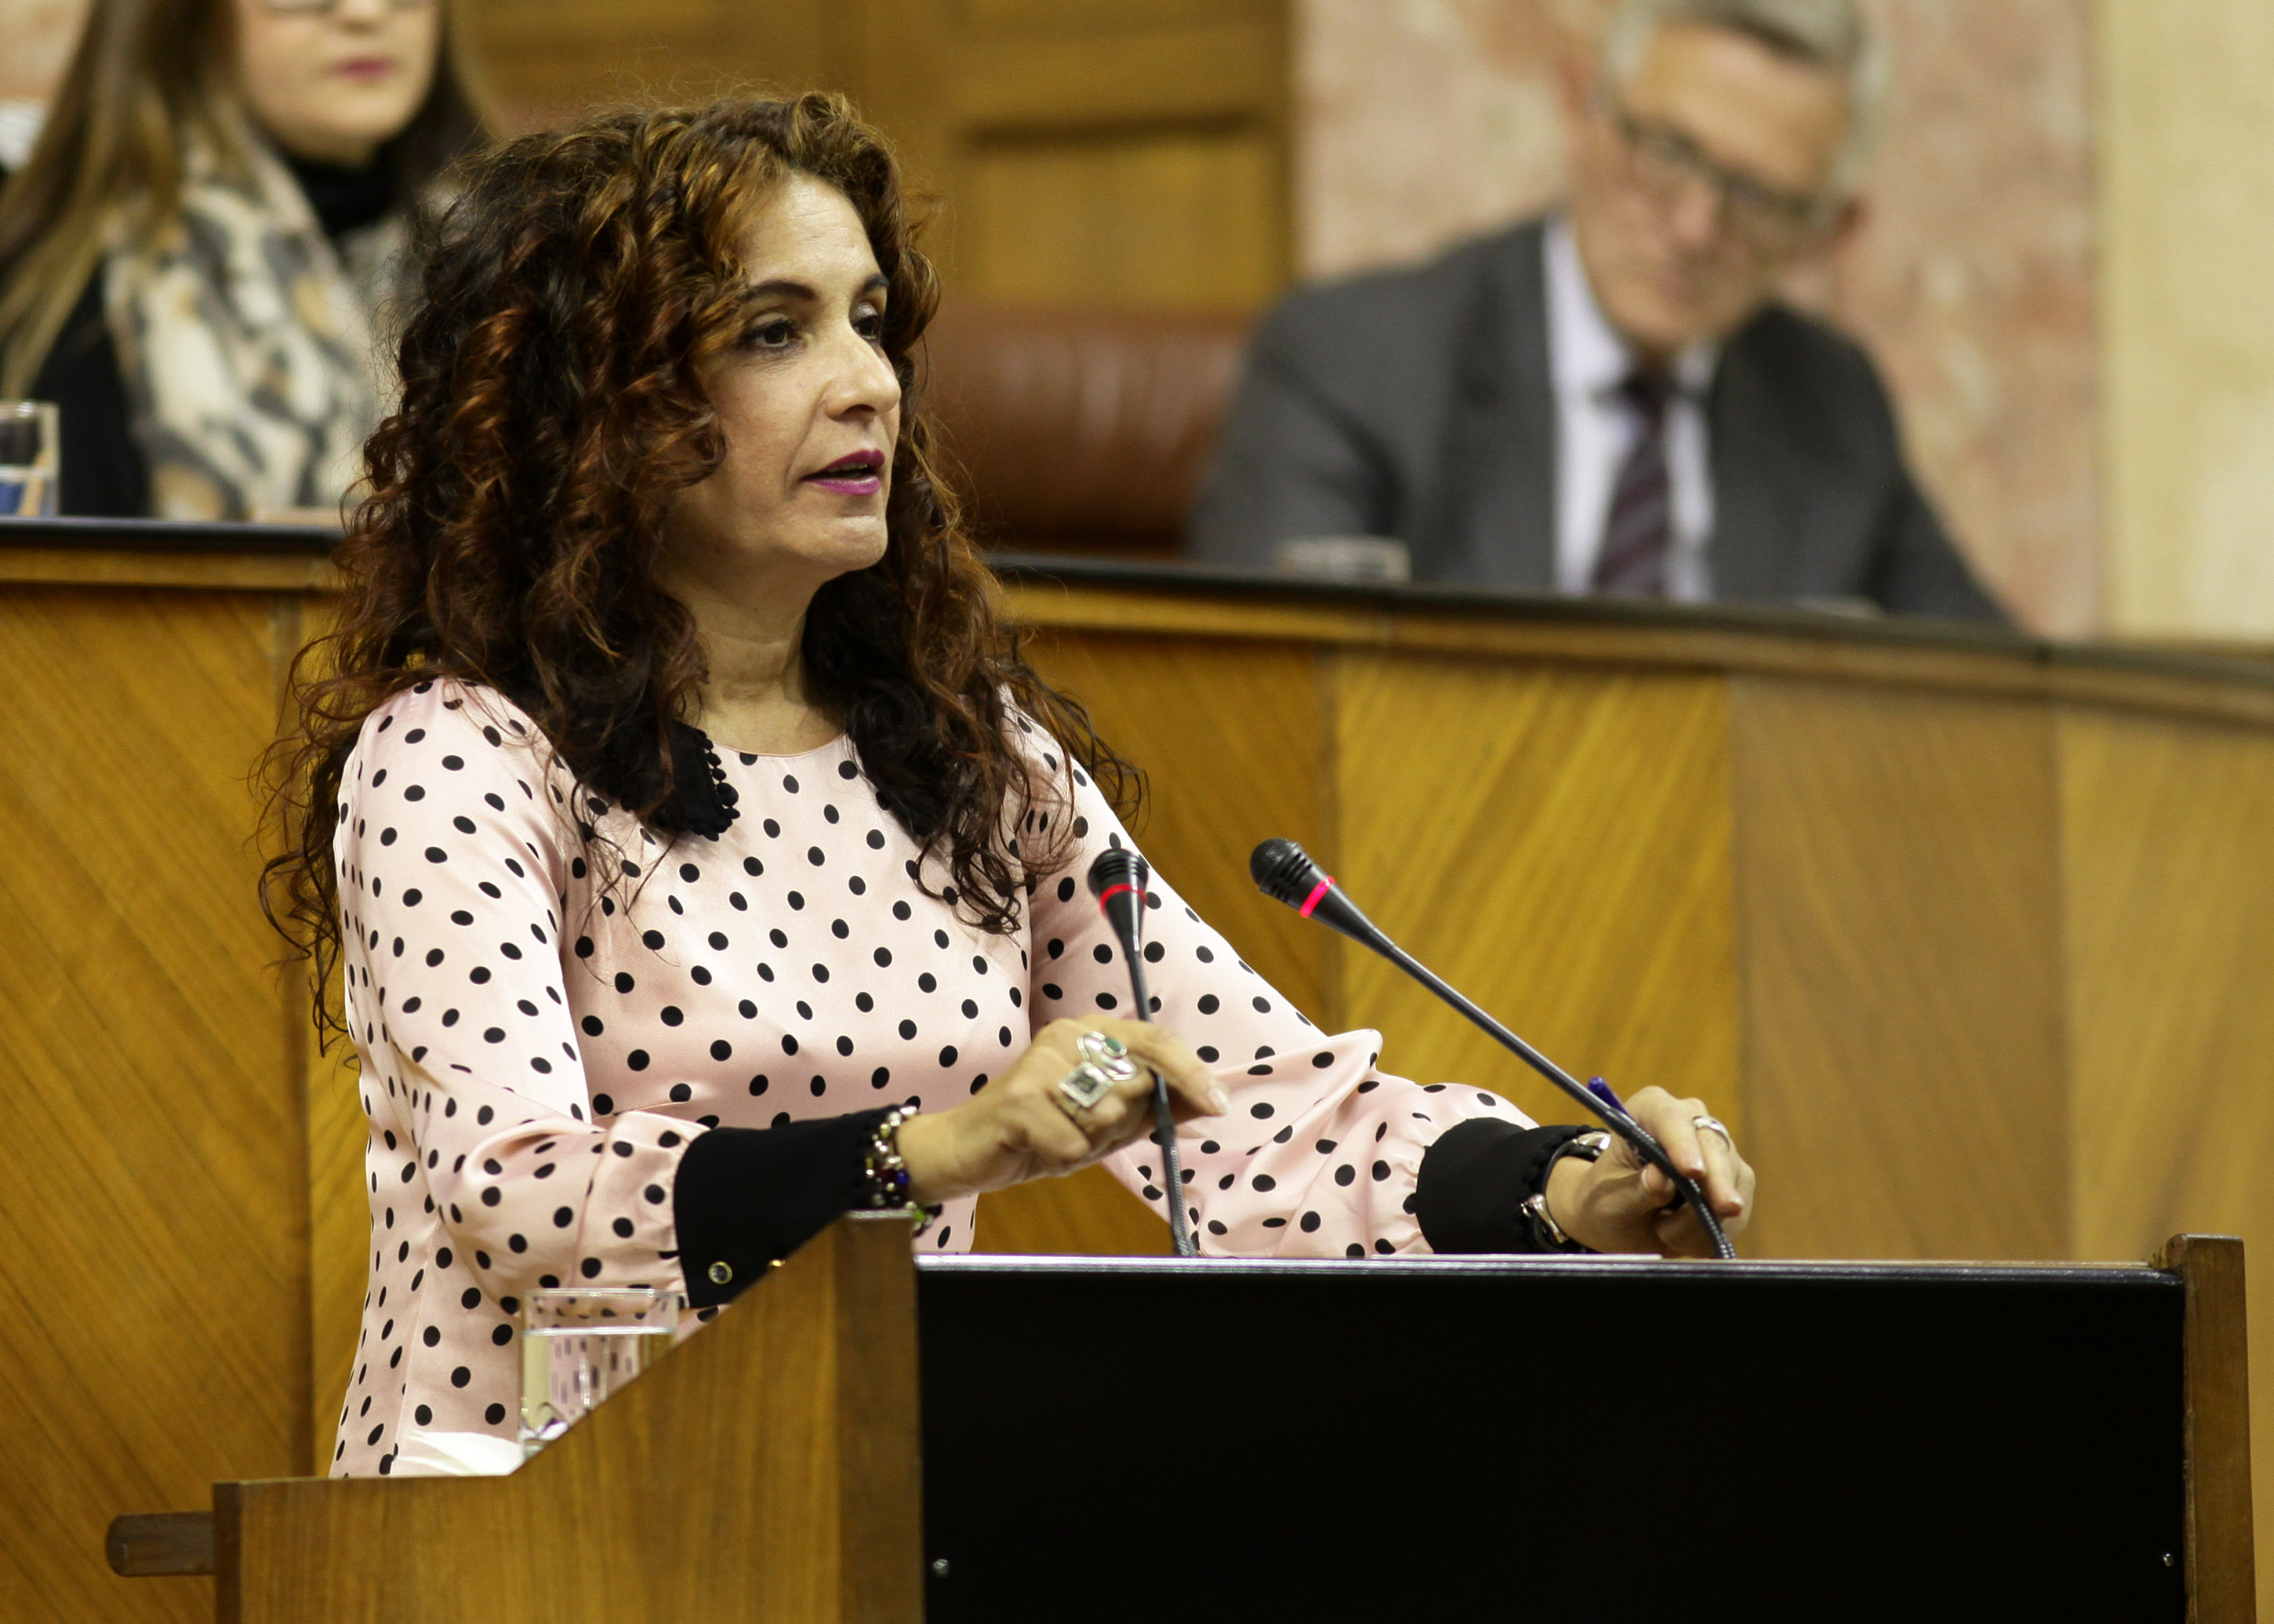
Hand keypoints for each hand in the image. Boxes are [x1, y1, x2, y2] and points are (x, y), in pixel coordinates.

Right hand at [895, 1018, 1227, 1205]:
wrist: (964, 1151)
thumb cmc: (1039, 1133)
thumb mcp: (1105, 1122)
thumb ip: (1156, 1107)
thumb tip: (1212, 1101)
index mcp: (1090, 1032)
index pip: (1156, 1040)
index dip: (1190, 1072)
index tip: (1219, 1104)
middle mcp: (1066, 1035)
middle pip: (1136, 1089)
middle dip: (1120, 1127)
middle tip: (1082, 1133)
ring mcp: (1041, 1062)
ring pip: (1108, 1119)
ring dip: (1089, 1145)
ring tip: (1055, 1139)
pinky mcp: (1020, 1096)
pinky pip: (1076, 1144)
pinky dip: (1063, 1159)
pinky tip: (1037, 1149)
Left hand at [1544, 1086, 1754, 1257]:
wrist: (1623, 1224)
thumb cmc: (1607, 1203)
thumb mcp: (1608, 1203)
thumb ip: (1633, 1190)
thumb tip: (1660, 1179)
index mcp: (1647, 1110)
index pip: (1668, 1118)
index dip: (1681, 1143)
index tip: (1691, 1172)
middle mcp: (1687, 1119)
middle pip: (1711, 1143)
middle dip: (1717, 1180)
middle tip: (1724, 1210)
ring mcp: (1716, 1147)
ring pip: (1732, 1175)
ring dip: (1707, 1215)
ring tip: (1667, 1235)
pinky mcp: (1736, 1176)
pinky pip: (1740, 1201)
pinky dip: (1718, 1227)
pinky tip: (1689, 1240)